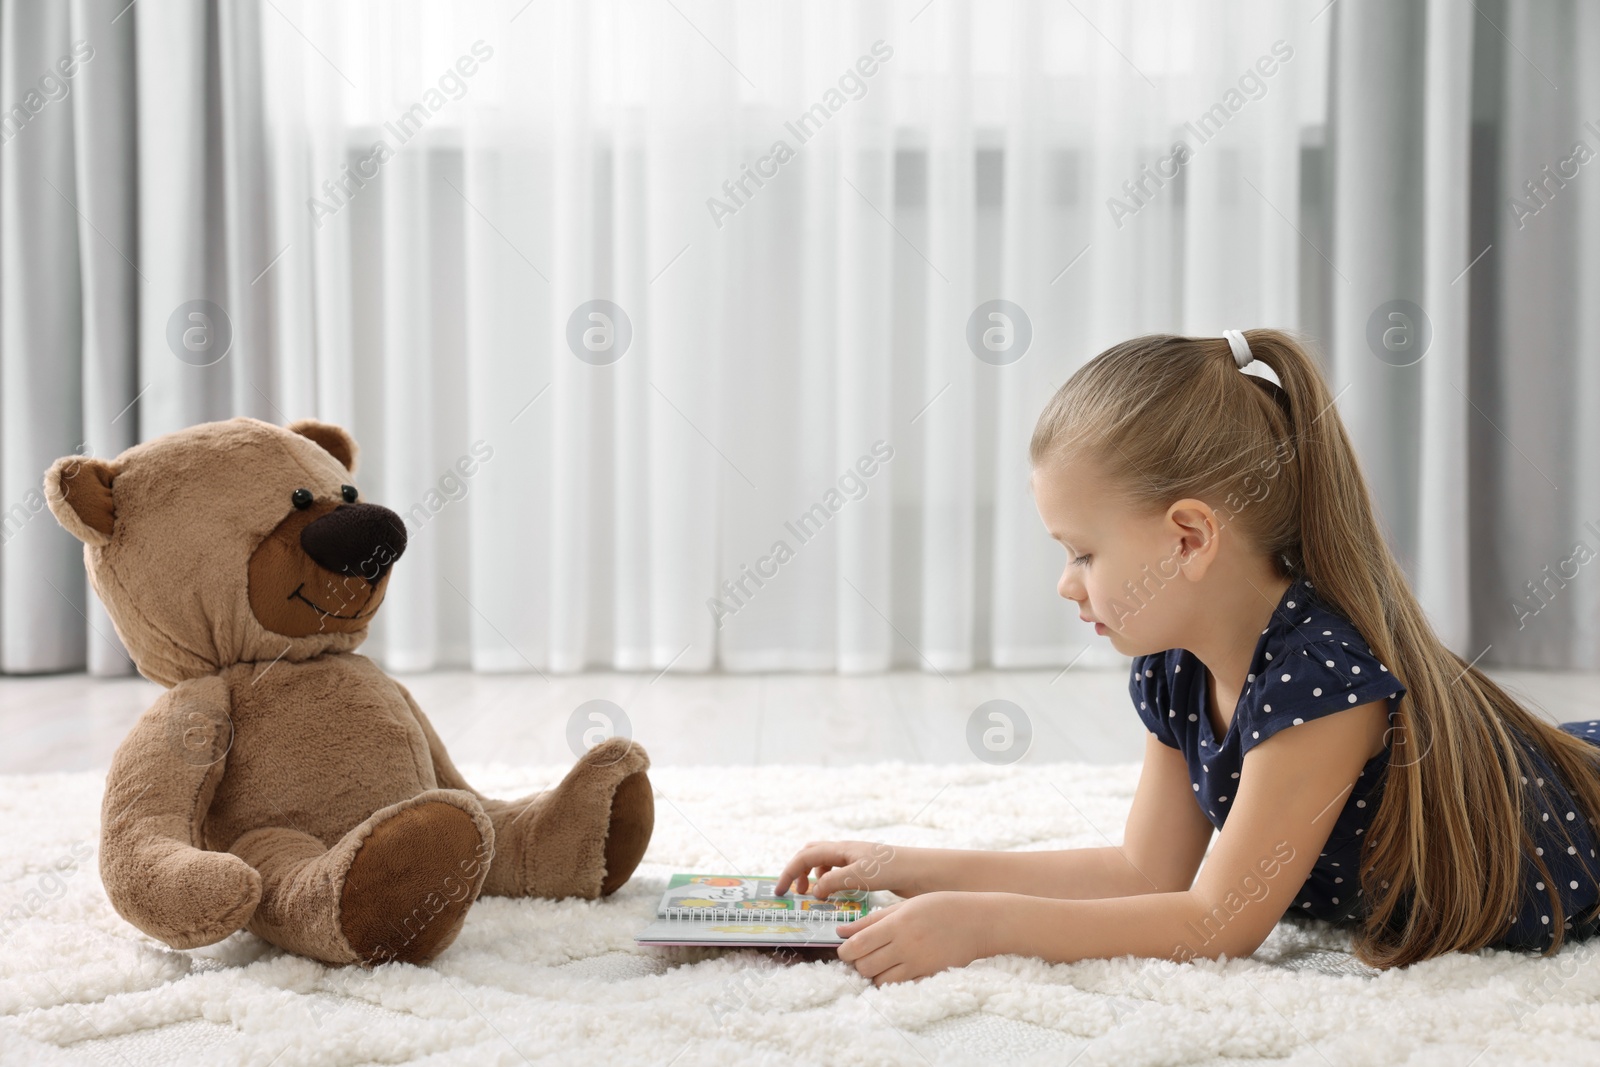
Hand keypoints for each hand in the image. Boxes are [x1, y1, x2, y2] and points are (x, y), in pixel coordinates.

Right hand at [774, 840, 913, 897]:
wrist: (925, 872)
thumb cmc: (894, 869)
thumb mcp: (860, 875)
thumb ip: (833, 881)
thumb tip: (813, 891)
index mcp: (842, 849)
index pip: (805, 856)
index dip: (789, 873)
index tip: (781, 892)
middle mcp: (847, 852)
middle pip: (812, 854)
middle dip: (798, 871)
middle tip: (795, 892)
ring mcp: (857, 861)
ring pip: (825, 864)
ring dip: (814, 877)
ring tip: (814, 896)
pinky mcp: (867, 872)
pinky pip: (839, 874)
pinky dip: (830, 883)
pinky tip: (836, 897)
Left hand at [835, 892, 991, 985]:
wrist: (977, 922)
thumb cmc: (939, 907)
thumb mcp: (904, 906)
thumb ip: (872, 920)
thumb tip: (841, 931)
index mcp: (897, 924)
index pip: (858, 945)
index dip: (845, 951)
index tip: (846, 948)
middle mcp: (905, 945)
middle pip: (865, 966)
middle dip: (858, 963)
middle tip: (863, 955)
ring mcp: (918, 963)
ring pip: (880, 981)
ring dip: (874, 975)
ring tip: (880, 963)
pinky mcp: (928, 975)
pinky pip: (900, 987)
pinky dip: (892, 982)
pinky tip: (895, 971)